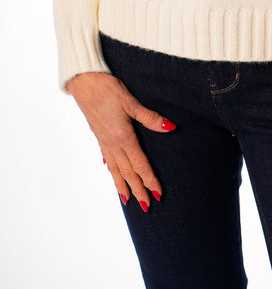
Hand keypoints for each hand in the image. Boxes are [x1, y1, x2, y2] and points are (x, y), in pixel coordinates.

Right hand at [65, 71, 176, 211]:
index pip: (140, 164)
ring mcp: (104, 140)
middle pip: (128, 172)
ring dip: (122, 185)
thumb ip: (150, 118)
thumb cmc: (107, 88)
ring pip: (115, 169)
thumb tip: (170, 127)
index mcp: (123, 136)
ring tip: (128, 200)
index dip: (149, 180)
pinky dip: (111, 170)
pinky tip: (112, 173)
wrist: (83, 81)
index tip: (158, 194)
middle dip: (138, 189)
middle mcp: (112, 143)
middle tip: (147, 206)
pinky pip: (107, 159)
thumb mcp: (131, 101)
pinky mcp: (98, 135)